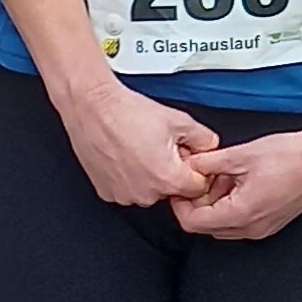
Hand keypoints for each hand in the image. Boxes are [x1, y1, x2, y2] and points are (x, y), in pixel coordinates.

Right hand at [57, 70, 220, 211]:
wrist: (92, 106)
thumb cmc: (127, 112)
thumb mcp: (178, 119)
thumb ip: (204, 138)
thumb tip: (209, 147)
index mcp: (168, 178)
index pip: (197, 187)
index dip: (194, 169)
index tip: (185, 157)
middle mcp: (145, 193)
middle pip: (171, 191)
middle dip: (171, 171)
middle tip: (159, 147)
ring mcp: (123, 195)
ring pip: (148, 191)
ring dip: (149, 175)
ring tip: (139, 148)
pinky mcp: (106, 192)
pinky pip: (127, 190)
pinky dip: (128, 177)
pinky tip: (124, 155)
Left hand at [168, 119, 301, 241]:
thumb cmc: (292, 155)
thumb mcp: (241, 154)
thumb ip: (209, 162)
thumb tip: (191, 165)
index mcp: (242, 213)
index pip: (193, 223)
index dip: (180, 205)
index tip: (180, 188)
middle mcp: (252, 227)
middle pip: (207, 227)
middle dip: (198, 204)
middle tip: (199, 180)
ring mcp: (263, 228)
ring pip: (224, 226)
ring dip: (215, 206)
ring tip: (222, 178)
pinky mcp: (272, 222)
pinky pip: (241, 222)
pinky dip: (232, 206)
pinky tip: (239, 183)